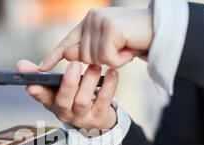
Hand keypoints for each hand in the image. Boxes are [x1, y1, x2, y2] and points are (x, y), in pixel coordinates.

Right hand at [16, 59, 117, 130]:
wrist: (97, 118)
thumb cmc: (74, 98)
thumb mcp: (56, 88)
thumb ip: (39, 75)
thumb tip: (20, 64)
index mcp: (52, 102)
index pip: (41, 97)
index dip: (36, 91)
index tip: (31, 84)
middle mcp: (65, 112)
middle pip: (63, 101)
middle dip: (67, 83)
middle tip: (73, 64)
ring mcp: (83, 117)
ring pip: (83, 101)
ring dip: (88, 81)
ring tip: (94, 65)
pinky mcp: (100, 117)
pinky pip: (104, 101)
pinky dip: (109, 86)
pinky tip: (112, 73)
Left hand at [38, 7, 153, 70]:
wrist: (161, 31)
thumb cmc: (135, 39)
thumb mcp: (110, 47)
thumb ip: (89, 51)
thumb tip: (69, 56)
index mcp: (89, 21)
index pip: (68, 41)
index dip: (54, 55)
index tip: (41, 68)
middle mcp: (92, 18)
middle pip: (82, 57)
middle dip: (101, 61)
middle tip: (120, 50)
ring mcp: (100, 21)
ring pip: (94, 59)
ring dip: (113, 60)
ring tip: (126, 48)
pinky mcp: (110, 28)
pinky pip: (107, 59)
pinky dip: (120, 60)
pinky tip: (130, 49)